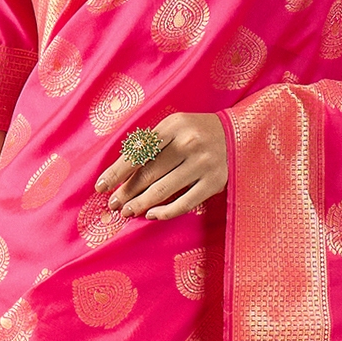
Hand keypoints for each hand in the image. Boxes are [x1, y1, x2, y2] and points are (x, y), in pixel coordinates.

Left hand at [95, 111, 227, 218]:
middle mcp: (188, 143)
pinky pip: (185, 202)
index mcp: (174, 125)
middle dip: (126, 191)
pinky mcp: (214, 182)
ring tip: (127, 212)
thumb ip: (151, 143)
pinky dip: (166, 211)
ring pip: (163, 190)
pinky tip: (152, 215)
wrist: (241, 133)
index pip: (138, 152)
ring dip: (140, 204)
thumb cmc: (198, 132)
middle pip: (149, 173)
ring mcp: (203, 164)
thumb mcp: (175, 126)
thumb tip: (121, 172)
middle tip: (113, 204)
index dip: (117, 172)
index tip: (101, 186)